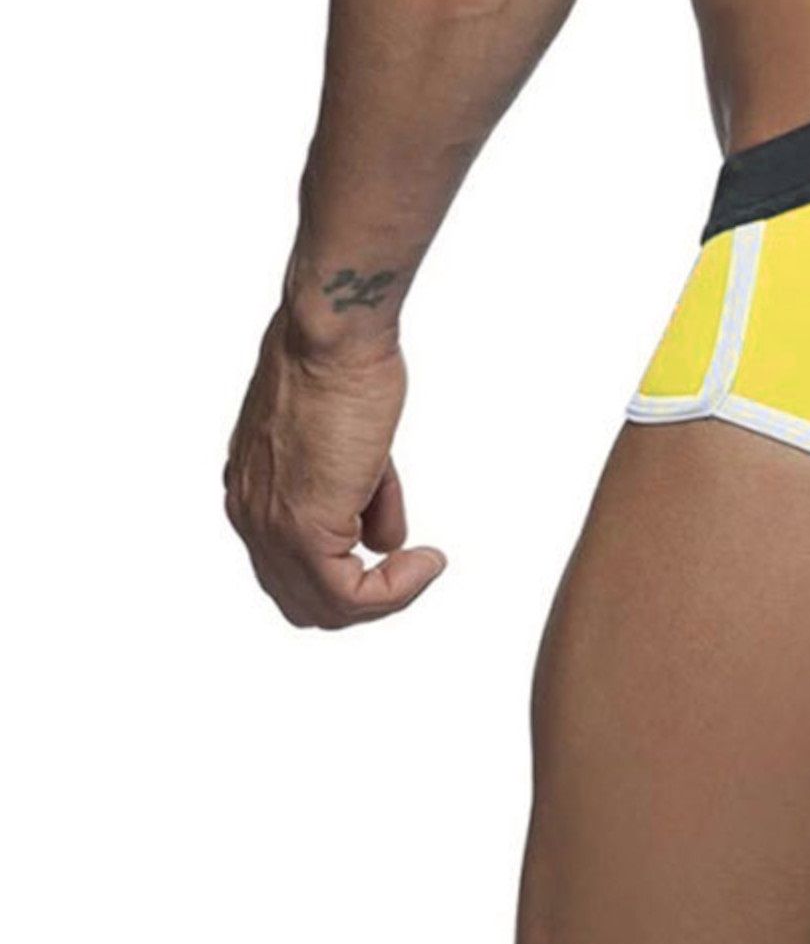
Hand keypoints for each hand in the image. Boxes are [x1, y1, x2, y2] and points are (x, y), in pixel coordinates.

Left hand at [224, 310, 445, 627]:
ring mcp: (273, 526)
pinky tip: (425, 561)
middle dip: (364, 594)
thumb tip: (385, 539)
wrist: (330, 336)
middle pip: (300, 598)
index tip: (396, 534)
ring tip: (422, 566)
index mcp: (252, 490)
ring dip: (383, 597)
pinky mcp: (305, 528)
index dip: (348, 562)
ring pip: (322, 606)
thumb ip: (362, 494)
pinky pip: (348, 594)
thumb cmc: (340, 362)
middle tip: (411, 570)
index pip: (290, 563)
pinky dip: (394, 591)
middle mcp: (251, 515)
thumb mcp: (349, 437)